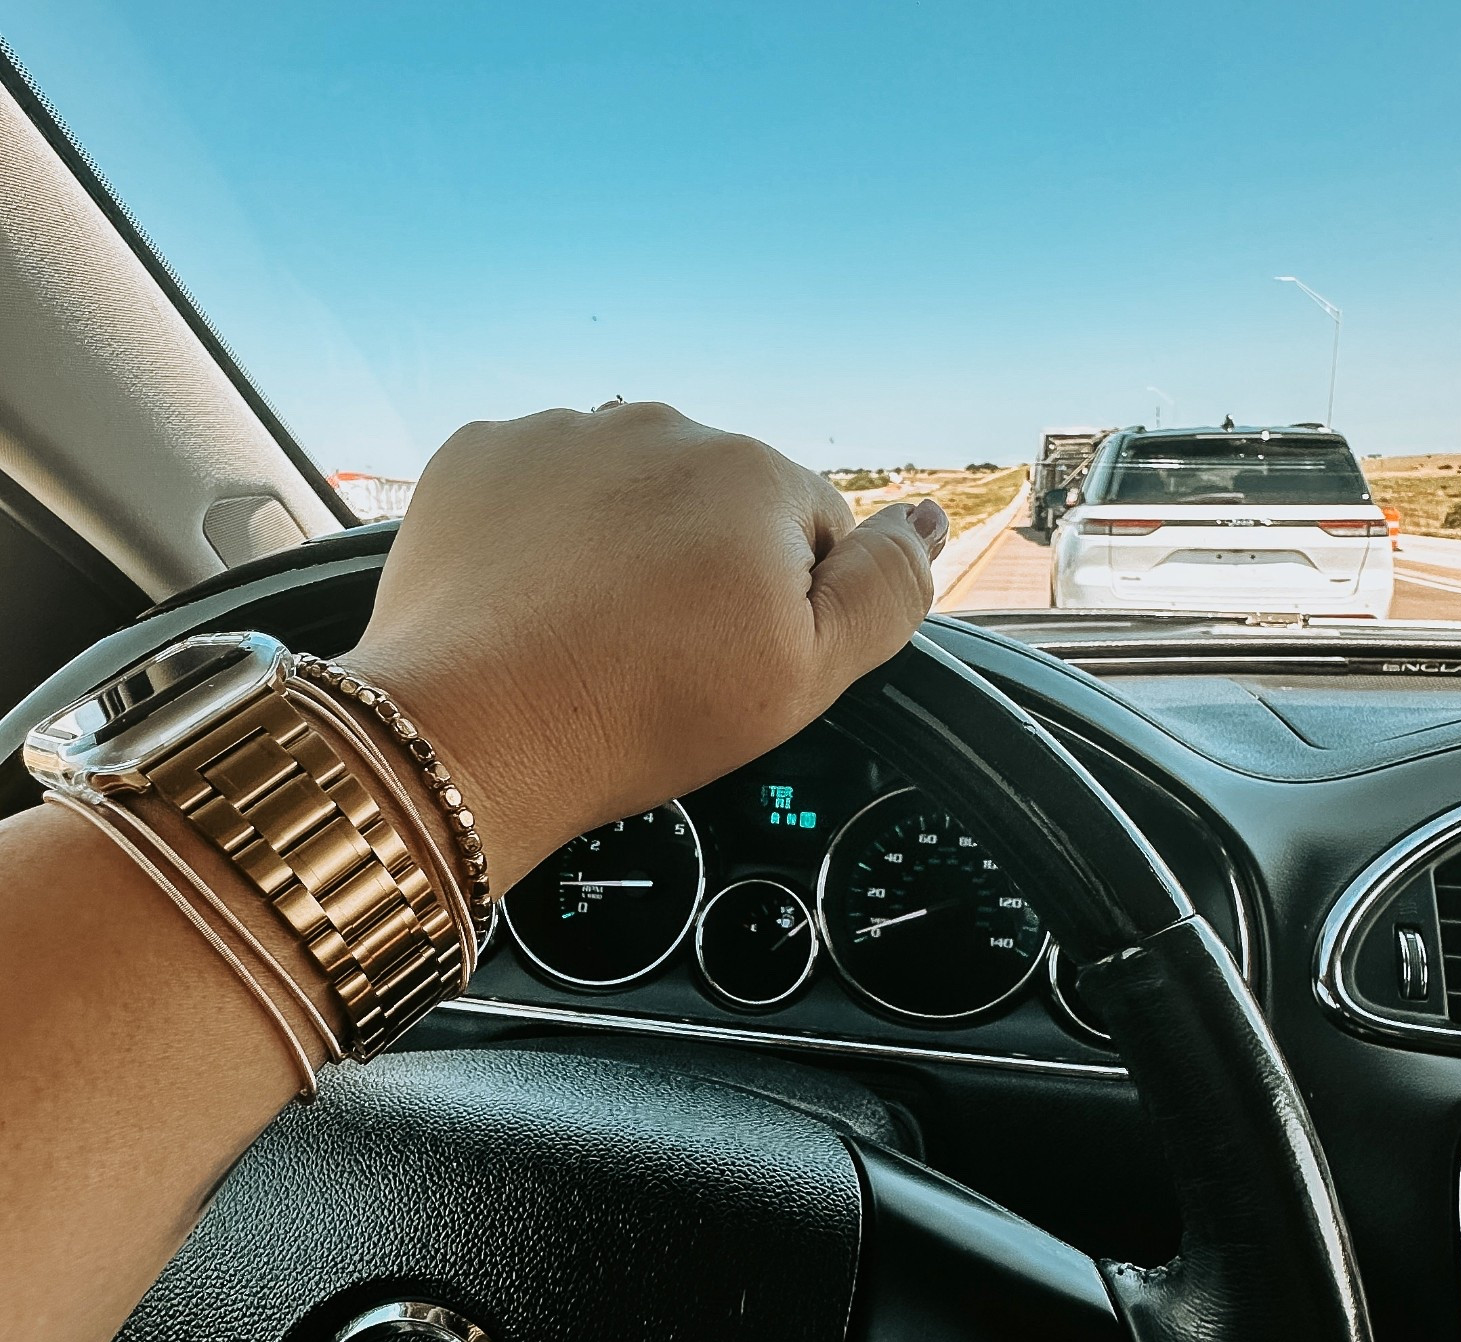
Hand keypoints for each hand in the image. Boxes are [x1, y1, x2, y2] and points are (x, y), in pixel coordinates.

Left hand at [345, 403, 946, 891]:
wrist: (467, 733)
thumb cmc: (634, 714)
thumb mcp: (804, 678)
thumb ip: (886, 591)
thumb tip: (928, 518)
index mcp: (754, 473)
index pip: (810, 533)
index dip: (782, 611)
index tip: (729, 665)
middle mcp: (660, 425)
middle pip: (716, 503)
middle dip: (703, 568)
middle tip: (659, 660)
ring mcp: (560, 432)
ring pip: (626, 490)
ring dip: (623, 545)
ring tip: (590, 635)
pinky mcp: (480, 455)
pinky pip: (539, 487)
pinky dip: (541, 535)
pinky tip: (534, 603)